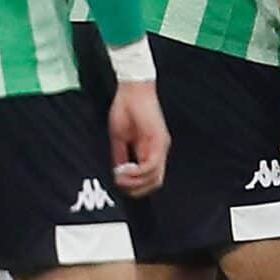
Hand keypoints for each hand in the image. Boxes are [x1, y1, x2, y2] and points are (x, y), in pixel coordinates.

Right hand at [109, 81, 170, 196]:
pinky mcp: (159, 140)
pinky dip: (137, 173)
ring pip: (155, 178)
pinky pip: (152, 165)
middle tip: (120, 184)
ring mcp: (161, 146)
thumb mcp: (119, 137)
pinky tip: (125, 169)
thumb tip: (118, 173)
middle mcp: (159, 150)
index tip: (119, 183)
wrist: (132, 90)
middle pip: (155, 183)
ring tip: (120, 176)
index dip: (135, 187)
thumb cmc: (125, 108)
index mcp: (150, 150)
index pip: (149, 178)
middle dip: (136, 190)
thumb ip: (121, 156)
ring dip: (135, 183)